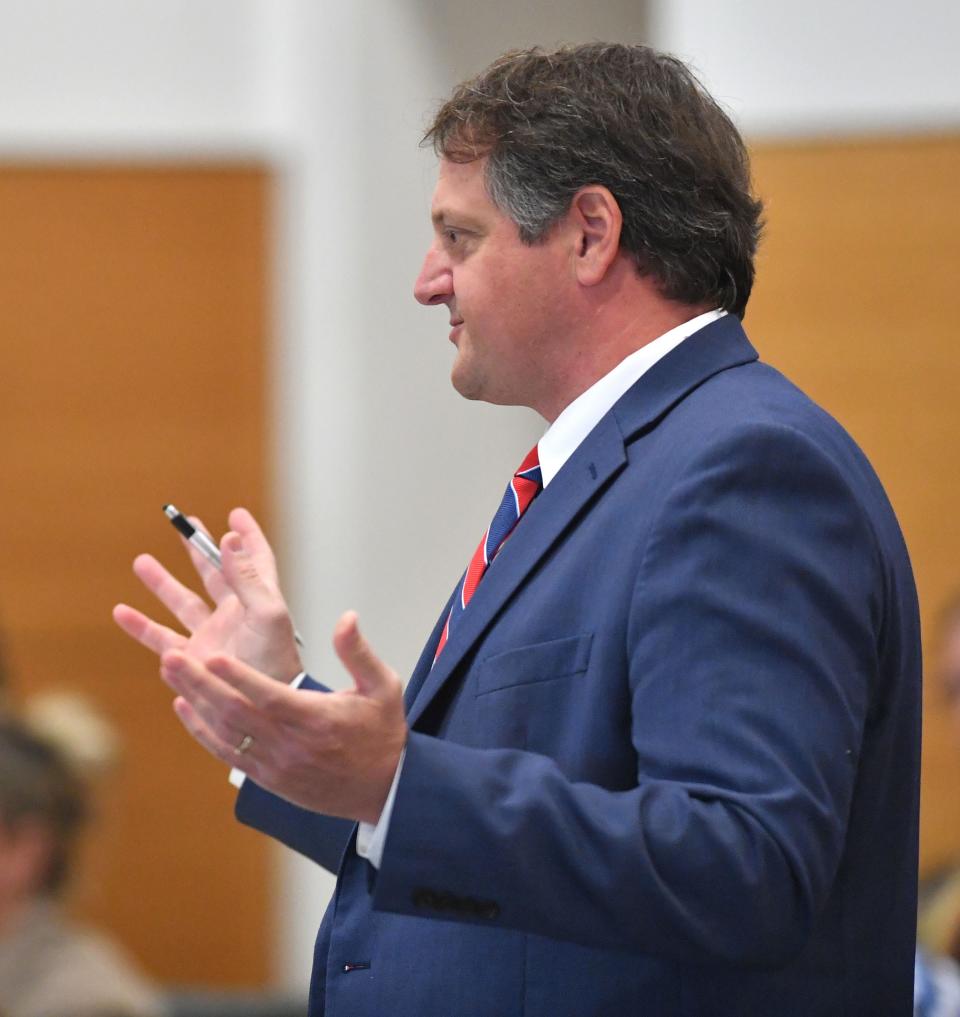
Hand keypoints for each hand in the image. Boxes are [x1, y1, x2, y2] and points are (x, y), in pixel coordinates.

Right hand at [113, 507, 301, 683]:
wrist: (261, 710)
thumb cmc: (275, 662)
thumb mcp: (266, 614)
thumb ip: (247, 577)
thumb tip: (230, 537)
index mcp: (258, 599)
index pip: (255, 559)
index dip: (247, 537)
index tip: (236, 514)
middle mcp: (233, 615)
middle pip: (214, 573)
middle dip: (200, 548)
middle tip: (185, 523)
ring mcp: (211, 636)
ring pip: (182, 602)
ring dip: (162, 583)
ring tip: (141, 561)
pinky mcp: (190, 659)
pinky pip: (161, 638)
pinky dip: (140, 626)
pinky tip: (121, 612)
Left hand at [159, 611, 406, 823]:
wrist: (385, 789)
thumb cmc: (383, 732)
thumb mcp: (383, 686)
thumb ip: (359, 652)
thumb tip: (346, 617)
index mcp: (318, 720)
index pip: (271, 697)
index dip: (240, 678)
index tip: (214, 655)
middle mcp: (291, 745)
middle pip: (236, 713)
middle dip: (200, 684)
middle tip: (172, 656)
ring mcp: (276, 765)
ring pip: (225, 732)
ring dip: (195, 701)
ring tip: (170, 671)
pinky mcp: (267, 778)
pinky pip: (227, 753)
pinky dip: (202, 731)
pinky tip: (183, 707)